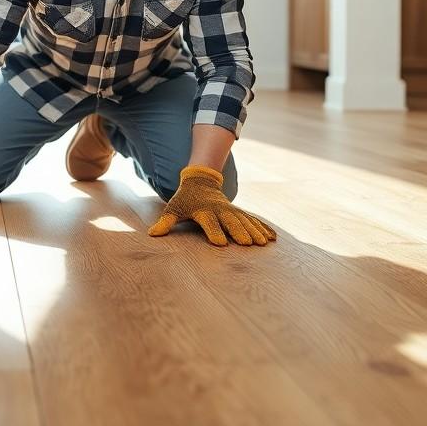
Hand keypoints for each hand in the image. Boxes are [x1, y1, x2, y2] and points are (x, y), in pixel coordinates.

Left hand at [148, 165, 275, 246]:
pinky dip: (264, 227)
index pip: (208, 222)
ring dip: (254, 231)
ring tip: (263, 243)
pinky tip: (273, 237)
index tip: (219, 243)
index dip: (213, 232)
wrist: (200, 181)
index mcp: (203, 210)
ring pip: (245, 220)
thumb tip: (152, 234)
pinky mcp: (239, 212)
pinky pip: (253, 220)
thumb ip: (165, 222)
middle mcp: (220, 210)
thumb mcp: (174, 208)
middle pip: (231, 221)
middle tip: (249, 244)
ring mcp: (231, 210)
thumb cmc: (185, 199)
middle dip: (239, 231)